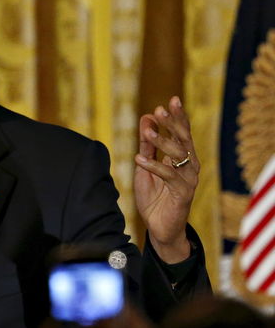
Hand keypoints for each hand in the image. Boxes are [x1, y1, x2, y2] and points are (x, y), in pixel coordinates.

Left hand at [134, 96, 198, 262]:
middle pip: (184, 140)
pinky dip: (153, 166)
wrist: (160, 227)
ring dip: (162, 142)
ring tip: (146, 132)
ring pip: (178, 156)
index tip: (172, 100)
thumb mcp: (146, 166)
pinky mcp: (183, 194)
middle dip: (173, 123)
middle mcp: (189, 166)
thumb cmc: (155, 196)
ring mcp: (188, 179)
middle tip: (160, 109)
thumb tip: (146, 117)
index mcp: (182, 157)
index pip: (182, 132)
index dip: (177, 116)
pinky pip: (168, 176)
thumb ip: (147, 144)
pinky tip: (138, 159)